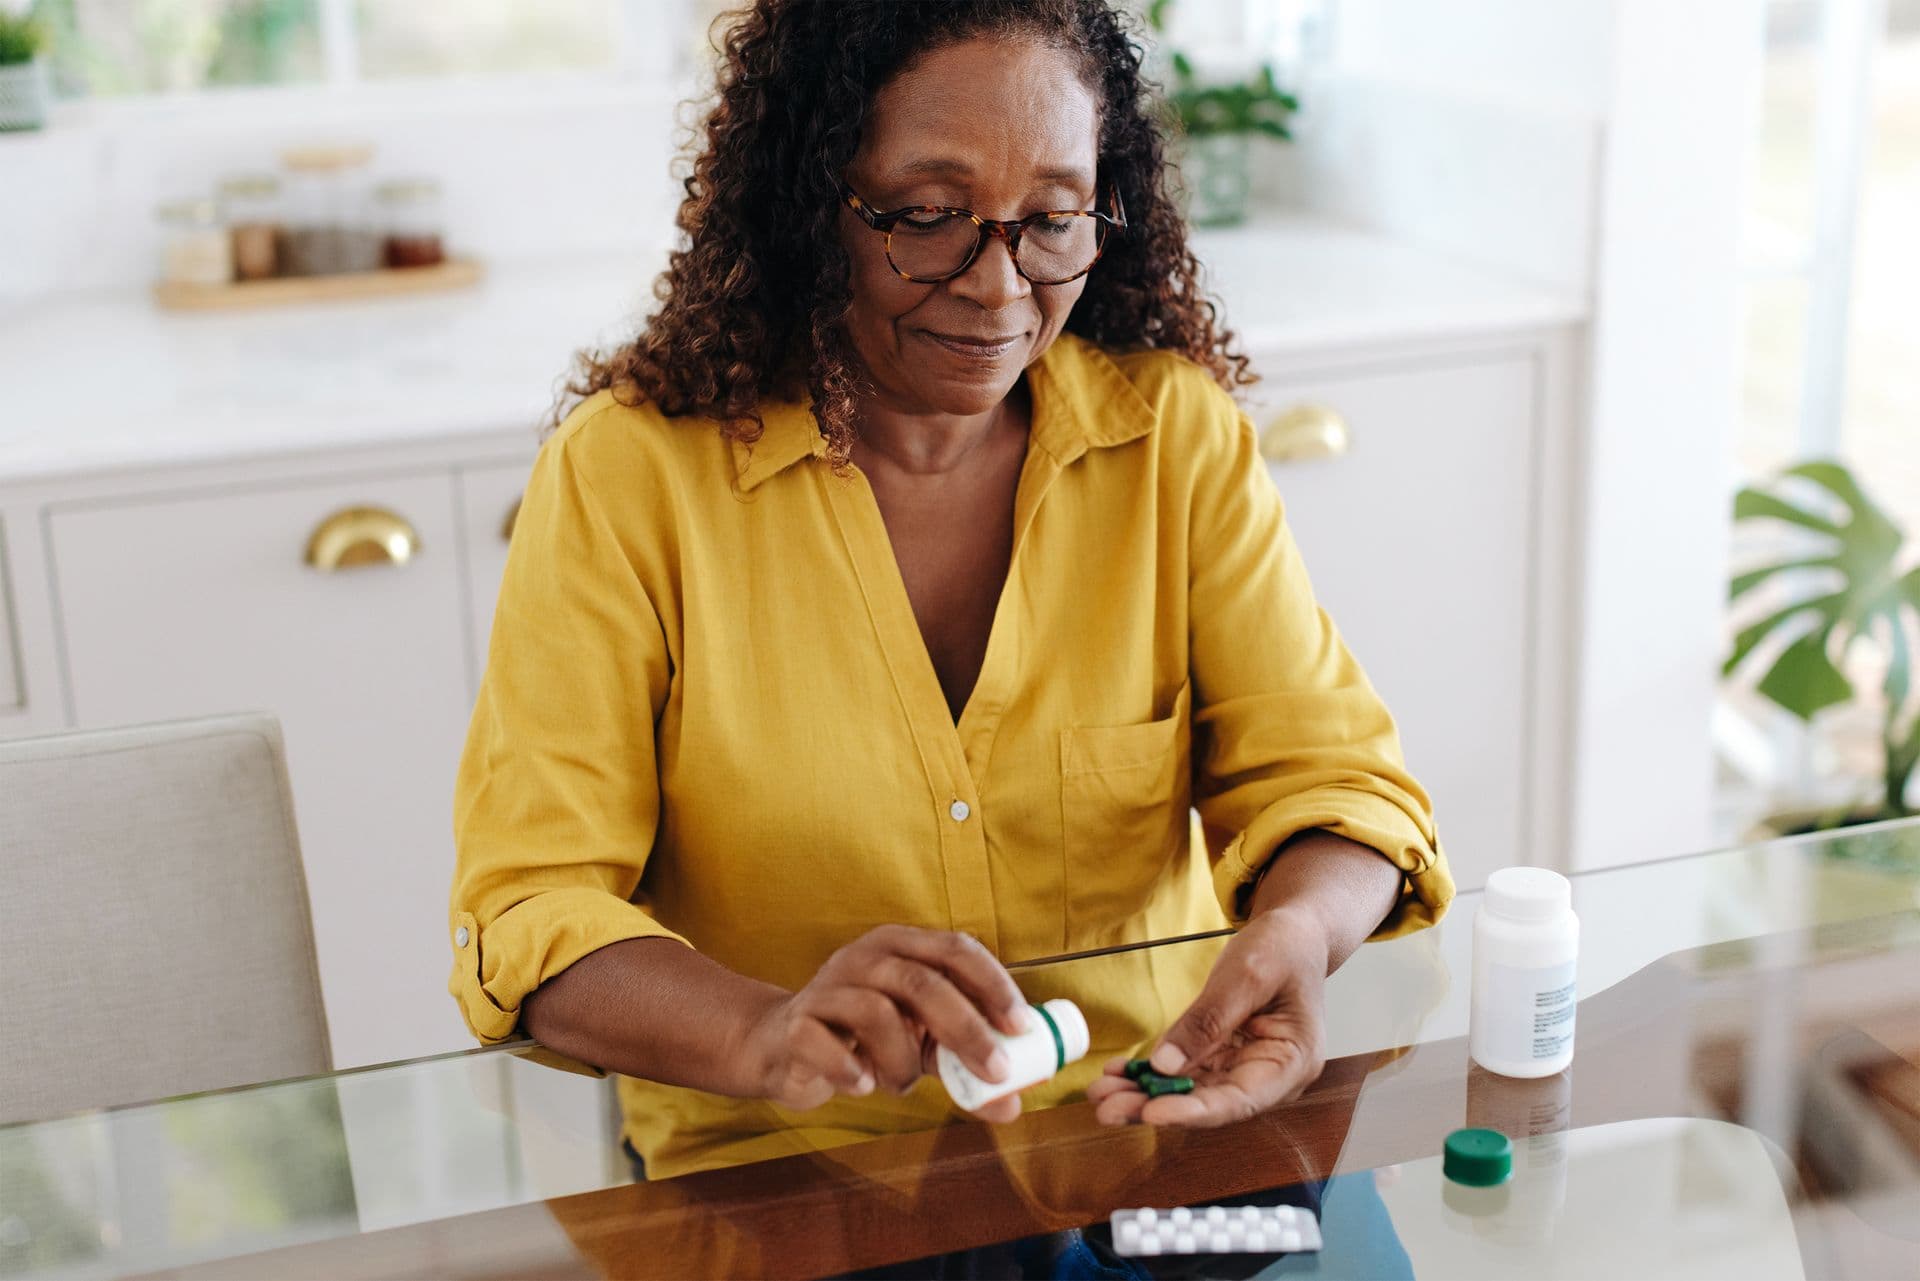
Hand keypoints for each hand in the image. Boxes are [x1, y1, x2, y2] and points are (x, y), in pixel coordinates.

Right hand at [743, 925, 1030, 1121]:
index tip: (1021, 1027)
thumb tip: (1013, 1101)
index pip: (955, 949)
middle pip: (921, 982)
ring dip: (902, 1063)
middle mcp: (865, 957)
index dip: (992, 985)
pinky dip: (851, 1070)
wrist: (782, 1046)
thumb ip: (961, 1065)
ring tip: (901, 1084)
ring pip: (876, 1013)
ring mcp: (826, 987)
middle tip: (995, 1072)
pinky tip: (863, 1084)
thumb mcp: (918, 1044)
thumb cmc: (863, 1039)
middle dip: (966, 1030)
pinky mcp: (796, 1023)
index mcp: (902, 947)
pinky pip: (823, 1042)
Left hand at [1088, 908, 1328, 1126]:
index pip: (1240, 1100)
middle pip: (1210, 1102)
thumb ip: (1208, 1020)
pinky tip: (1119, 1073)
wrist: (1294, 934)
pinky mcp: (1224, 1057)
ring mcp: (1245, 1068)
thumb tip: (1165, 1064)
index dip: (1194, 1111)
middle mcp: (1270, 1076)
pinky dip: (1153, 1073)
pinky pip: (1186, 1072)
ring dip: (1146, 1094)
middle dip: (1156, 1106)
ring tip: (1102, 1093)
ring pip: (1192, 1092)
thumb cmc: (1285, 949)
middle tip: (1107, 1108)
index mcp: (1293, 1063)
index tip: (1152, 1110)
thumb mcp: (1247, 975)